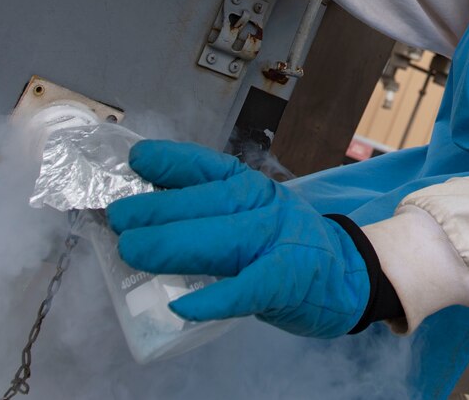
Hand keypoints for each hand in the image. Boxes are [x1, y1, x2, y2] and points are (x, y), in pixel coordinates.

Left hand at [106, 140, 369, 338]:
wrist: (350, 274)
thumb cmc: (286, 243)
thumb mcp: (252, 212)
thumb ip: (207, 211)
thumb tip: (143, 212)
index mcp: (252, 188)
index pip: (209, 169)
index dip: (172, 162)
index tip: (137, 160)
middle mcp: (265, 207)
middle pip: (210, 202)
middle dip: (160, 209)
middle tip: (118, 218)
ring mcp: (279, 243)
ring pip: (225, 240)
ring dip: (175, 245)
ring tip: (133, 250)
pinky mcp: (289, 282)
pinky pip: (249, 289)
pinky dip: (216, 297)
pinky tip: (183, 306)